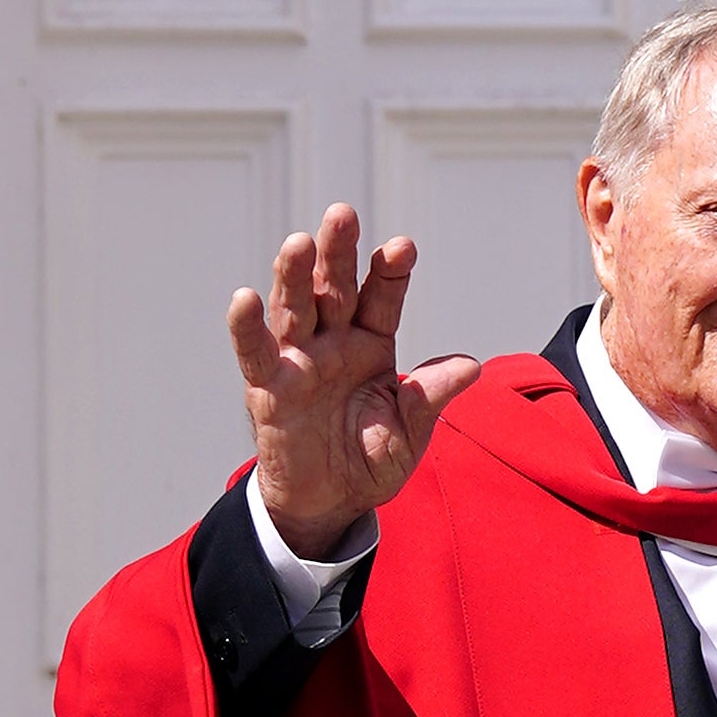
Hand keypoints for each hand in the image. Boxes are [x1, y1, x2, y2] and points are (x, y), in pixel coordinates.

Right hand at [227, 203, 481, 555]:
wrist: (331, 503)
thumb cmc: (371, 460)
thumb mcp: (409, 432)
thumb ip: (430, 398)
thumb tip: (471, 367)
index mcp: (372, 343)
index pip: (381, 297)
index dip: (390, 271)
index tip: (403, 247)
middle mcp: (334, 341)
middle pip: (334, 288)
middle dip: (338, 253)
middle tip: (343, 214)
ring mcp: (298, 360)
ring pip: (295, 308)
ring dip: (294, 276)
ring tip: (299, 244)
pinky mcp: (268, 387)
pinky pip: (255, 352)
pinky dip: (247, 327)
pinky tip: (245, 298)